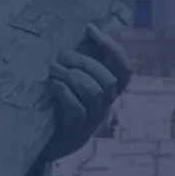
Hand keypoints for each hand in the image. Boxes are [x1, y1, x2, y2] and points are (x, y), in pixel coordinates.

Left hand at [40, 24, 131, 161]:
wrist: (49, 146)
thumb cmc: (63, 109)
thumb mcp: (79, 87)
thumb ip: (84, 67)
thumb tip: (82, 32)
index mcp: (111, 93)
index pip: (125, 70)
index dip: (112, 48)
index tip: (91, 29)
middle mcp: (107, 106)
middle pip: (108, 80)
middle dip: (84, 62)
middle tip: (61, 55)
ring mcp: (93, 119)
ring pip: (93, 92)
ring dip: (71, 75)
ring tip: (53, 68)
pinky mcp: (76, 129)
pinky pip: (76, 108)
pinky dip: (63, 92)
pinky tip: (51, 84)